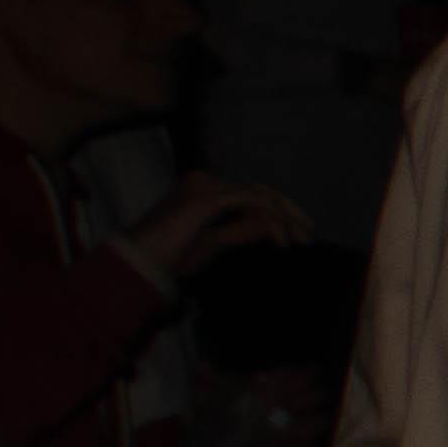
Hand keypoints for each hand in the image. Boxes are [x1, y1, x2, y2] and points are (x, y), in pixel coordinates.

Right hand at [126, 173, 306, 282]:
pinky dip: (271, 219)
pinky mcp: (207, 197)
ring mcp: (205, 186)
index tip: (294, 237)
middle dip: (287, 212)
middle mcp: (204, 181)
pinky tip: (281, 239)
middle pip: (259, 190)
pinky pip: (252, 202)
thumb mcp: (214, 242)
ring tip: (299, 240)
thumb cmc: (169, 258)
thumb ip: (241, 229)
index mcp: (202, 189)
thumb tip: (272, 225)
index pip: (249, 194)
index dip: (276, 212)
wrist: (139, 265)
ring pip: (259, 195)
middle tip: (307, 235)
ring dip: (284, 217)